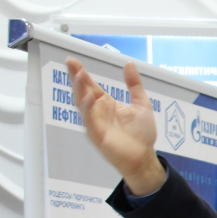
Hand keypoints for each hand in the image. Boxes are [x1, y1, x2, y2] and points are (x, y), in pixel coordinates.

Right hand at [66, 57, 164, 195]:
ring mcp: (96, 123)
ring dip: (80, 90)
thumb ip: (134, 84)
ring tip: (80, 75)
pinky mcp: (97, 135)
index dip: (81, 73)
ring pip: (83, 104)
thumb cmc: (142, 134)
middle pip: (83, 92)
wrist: (144, 157)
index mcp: (107, 104)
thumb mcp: (141, 104)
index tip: (72, 61)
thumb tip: (129, 64)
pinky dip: (88, 108)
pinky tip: (88, 97)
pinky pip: (90, 120)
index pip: (90, 86)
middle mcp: (98, 112)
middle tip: (71, 63)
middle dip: (76, 78)